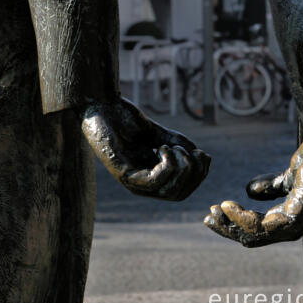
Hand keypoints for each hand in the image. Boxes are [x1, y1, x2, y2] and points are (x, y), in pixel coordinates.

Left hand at [82, 97, 209, 199]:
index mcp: (151, 178)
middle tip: (189, 150)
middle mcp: (142, 185)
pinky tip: (162, 147)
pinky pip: (152, 183)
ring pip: (168, 191)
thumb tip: (199, 156)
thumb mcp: (161, 134)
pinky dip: (166, 166)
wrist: (101, 107)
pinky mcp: (122, 173)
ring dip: (181, 168)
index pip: (182, 191)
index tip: (201, 153)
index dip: (199, 176)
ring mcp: (131, 182)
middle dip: (194, 174)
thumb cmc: (126, 120)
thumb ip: (180, 146)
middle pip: (179, 194)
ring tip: (173, 147)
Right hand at [204, 139, 302, 246]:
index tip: (215, 209)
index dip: (234, 222)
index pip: (259, 230)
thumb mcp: (289, 176)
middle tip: (208, 217)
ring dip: (233, 225)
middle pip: (255, 237)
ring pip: (258, 235)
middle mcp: (295, 224)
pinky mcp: (299, 215)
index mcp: (292, 217)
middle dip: (229, 229)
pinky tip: (229, 204)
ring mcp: (298, 222)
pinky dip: (244, 218)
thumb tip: (249, 192)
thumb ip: (272, 186)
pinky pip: (267, 226)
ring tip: (216, 209)